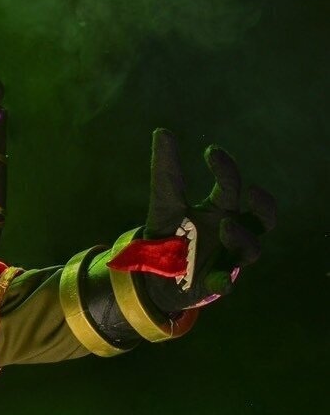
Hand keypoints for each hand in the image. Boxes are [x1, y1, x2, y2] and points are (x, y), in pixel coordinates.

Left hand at [109, 130, 275, 314]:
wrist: (152, 273)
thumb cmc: (167, 234)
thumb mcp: (164, 202)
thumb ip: (165, 172)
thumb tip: (161, 131)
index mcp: (219, 208)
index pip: (231, 185)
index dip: (225, 167)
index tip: (210, 152)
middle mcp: (230, 231)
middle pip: (262, 217)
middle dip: (262, 204)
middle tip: (250, 192)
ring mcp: (226, 258)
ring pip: (251, 249)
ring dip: (242, 237)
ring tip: (225, 225)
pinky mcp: (215, 282)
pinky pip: (226, 282)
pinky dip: (224, 280)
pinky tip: (219, 279)